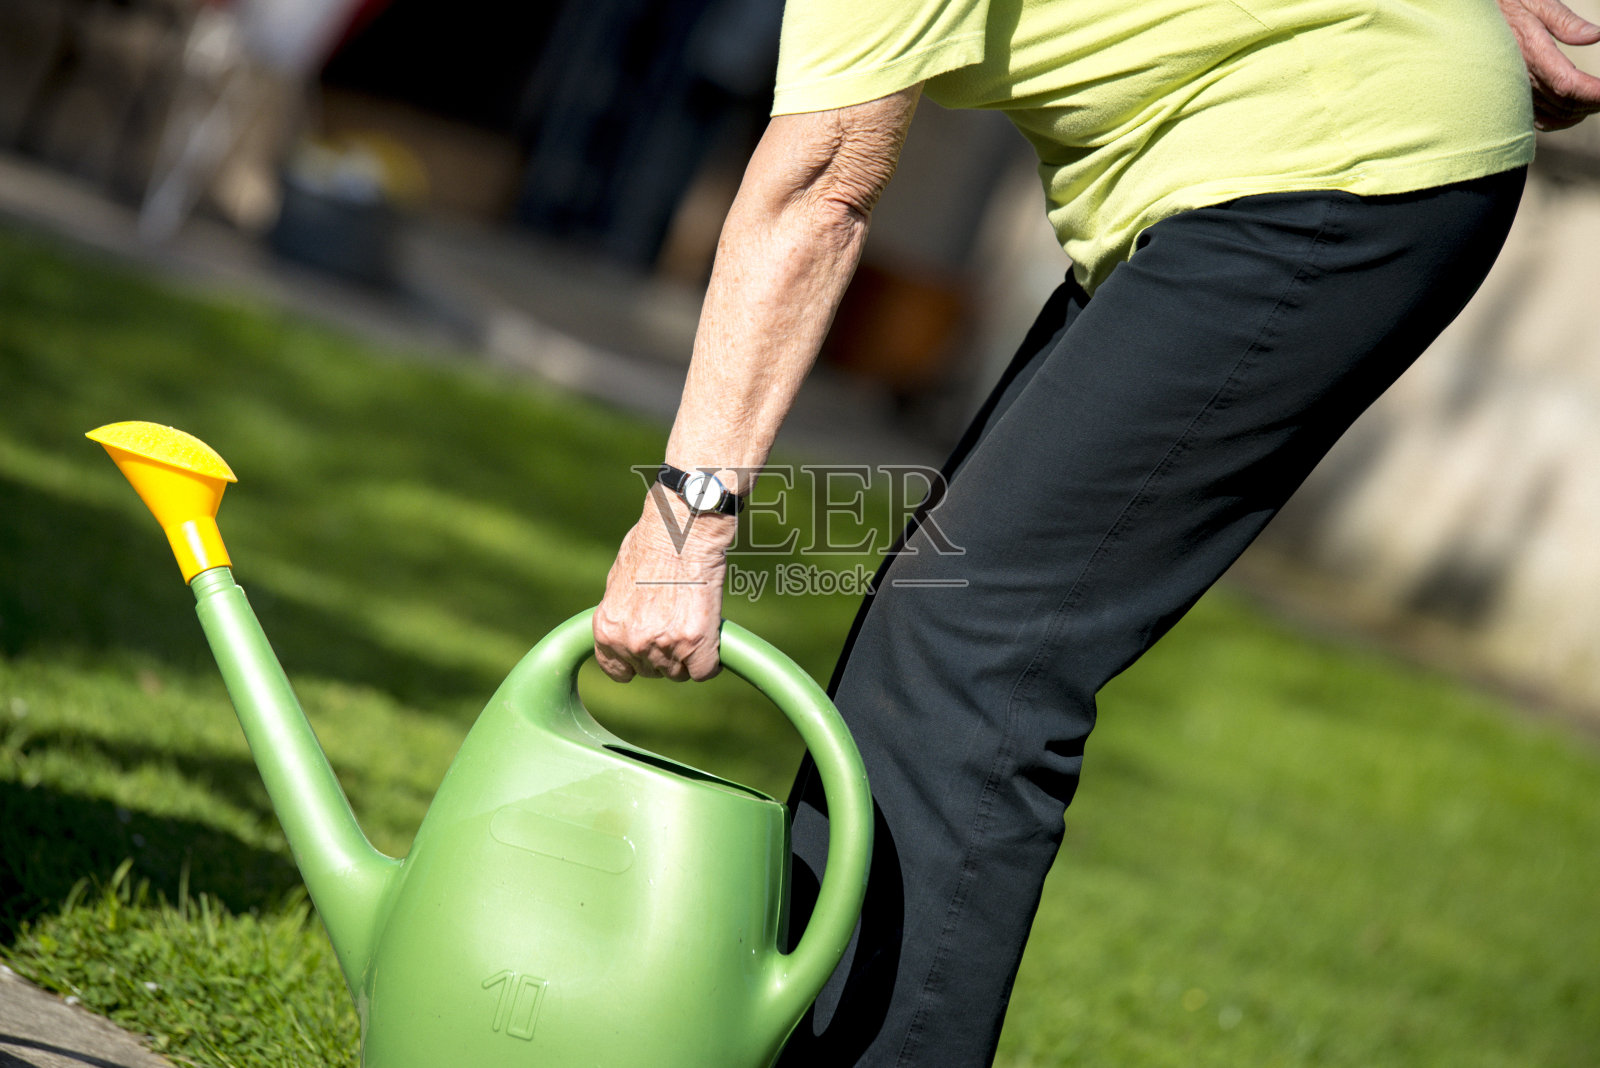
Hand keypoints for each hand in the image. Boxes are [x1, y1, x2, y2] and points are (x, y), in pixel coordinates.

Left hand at [593, 489, 735, 681]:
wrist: (682, 532)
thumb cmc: (652, 545)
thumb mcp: (619, 580)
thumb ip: (620, 612)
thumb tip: (627, 625)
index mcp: (607, 629)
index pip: (616, 670)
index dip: (634, 663)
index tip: (647, 653)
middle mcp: (632, 643)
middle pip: (652, 671)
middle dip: (664, 654)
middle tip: (676, 624)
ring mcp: (663, 645)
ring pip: (679, 673)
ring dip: (688, 656)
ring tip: (692, 623)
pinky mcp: (695, 643)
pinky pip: (704, 672)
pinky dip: (710, 660)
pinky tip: (710, 639)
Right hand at [1498, 0, 1599, 129]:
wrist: (1463, 23)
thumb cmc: (1501, 7)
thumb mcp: (1533, 2)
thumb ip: (1564, 21)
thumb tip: (1595, 35)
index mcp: (1532, 53)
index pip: (1569, 85)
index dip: (1594, 94)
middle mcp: (1522, 78)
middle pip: (1566, 103)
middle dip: (1593, 103)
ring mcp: (1515, 92)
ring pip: (1556, 114)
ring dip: (1580, 112)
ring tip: (1596, 101)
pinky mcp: (1510, 98)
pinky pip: (1539, 120)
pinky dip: (1560, 121)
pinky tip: (1572, 113)